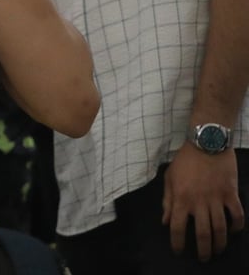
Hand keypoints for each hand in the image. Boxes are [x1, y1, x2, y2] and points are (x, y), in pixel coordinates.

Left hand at [162, 142, 244, 260]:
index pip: (178, 228)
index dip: (177, 243)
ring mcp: (217, 199)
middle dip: (203, 250)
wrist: (206, 143)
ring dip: (220, 243)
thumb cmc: (185, 160)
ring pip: (221, 229)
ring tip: (217, 251)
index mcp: (181, 199)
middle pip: (203, 234)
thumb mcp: (169, 178)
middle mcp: (199, 203)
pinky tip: (234, 231)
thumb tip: (166, 221)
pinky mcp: (231, 194)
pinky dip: (237, 226)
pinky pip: (237, 215)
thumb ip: (167, 201)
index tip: (179, 251)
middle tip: (203, 258)